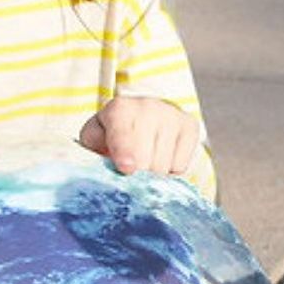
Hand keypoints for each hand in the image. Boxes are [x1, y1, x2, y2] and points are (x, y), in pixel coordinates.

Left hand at [79, 97, 200, 176]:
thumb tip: (107, 170)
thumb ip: (93, 153)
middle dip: (137, 175)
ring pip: (164, 167)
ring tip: (144, 161)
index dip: (124, 153)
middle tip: (129, 172)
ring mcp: (172, 116)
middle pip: (146, 161)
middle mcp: (148, 108)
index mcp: (119, 110)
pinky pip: (180, 166)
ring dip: (152, 175)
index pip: (124, 135)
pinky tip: (160, 158)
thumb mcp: (94, 139)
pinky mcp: (190, 126)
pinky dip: (169, 171)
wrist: (143, 113)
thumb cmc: (113, 133)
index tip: (126, 168)